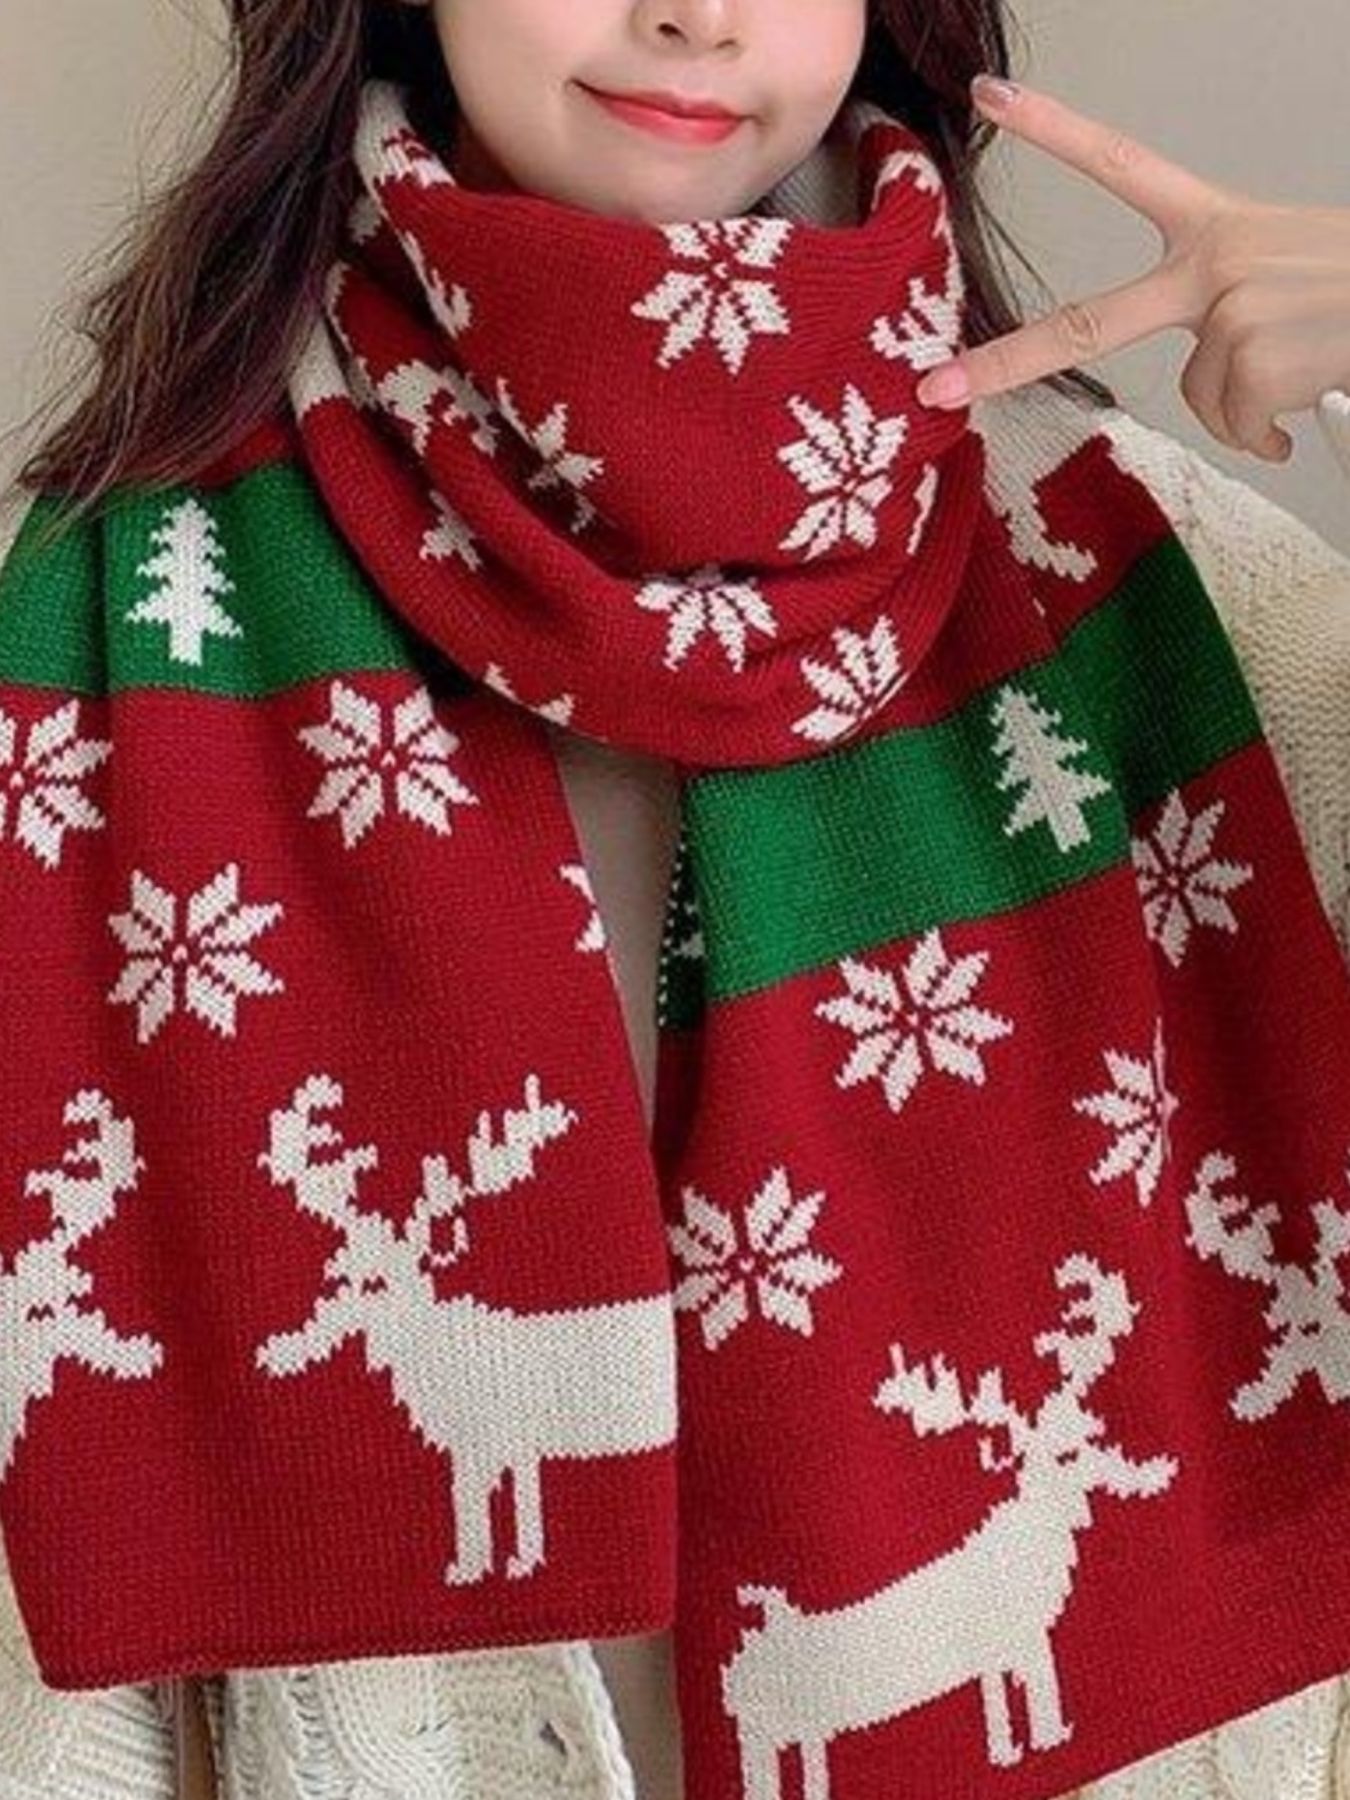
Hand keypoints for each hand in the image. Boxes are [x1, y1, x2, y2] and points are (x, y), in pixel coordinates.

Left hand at [914, 77, 1349, 462]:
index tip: (988, 97)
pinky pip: (1238, 426)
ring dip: (1251, 407)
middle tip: (938, 387)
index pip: (1121, 164)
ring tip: (1306, 368)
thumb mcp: (1282, 274)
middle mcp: (1212, 263)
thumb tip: (1215, 389)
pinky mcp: (1250, 360)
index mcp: (1215, 227)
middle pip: (1087, 323)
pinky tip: (1309, 399)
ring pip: (1201, 397)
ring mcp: (1227, 312)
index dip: (1051, 129)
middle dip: (1005, 363)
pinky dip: (1273, 433)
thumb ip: (1220, 307)